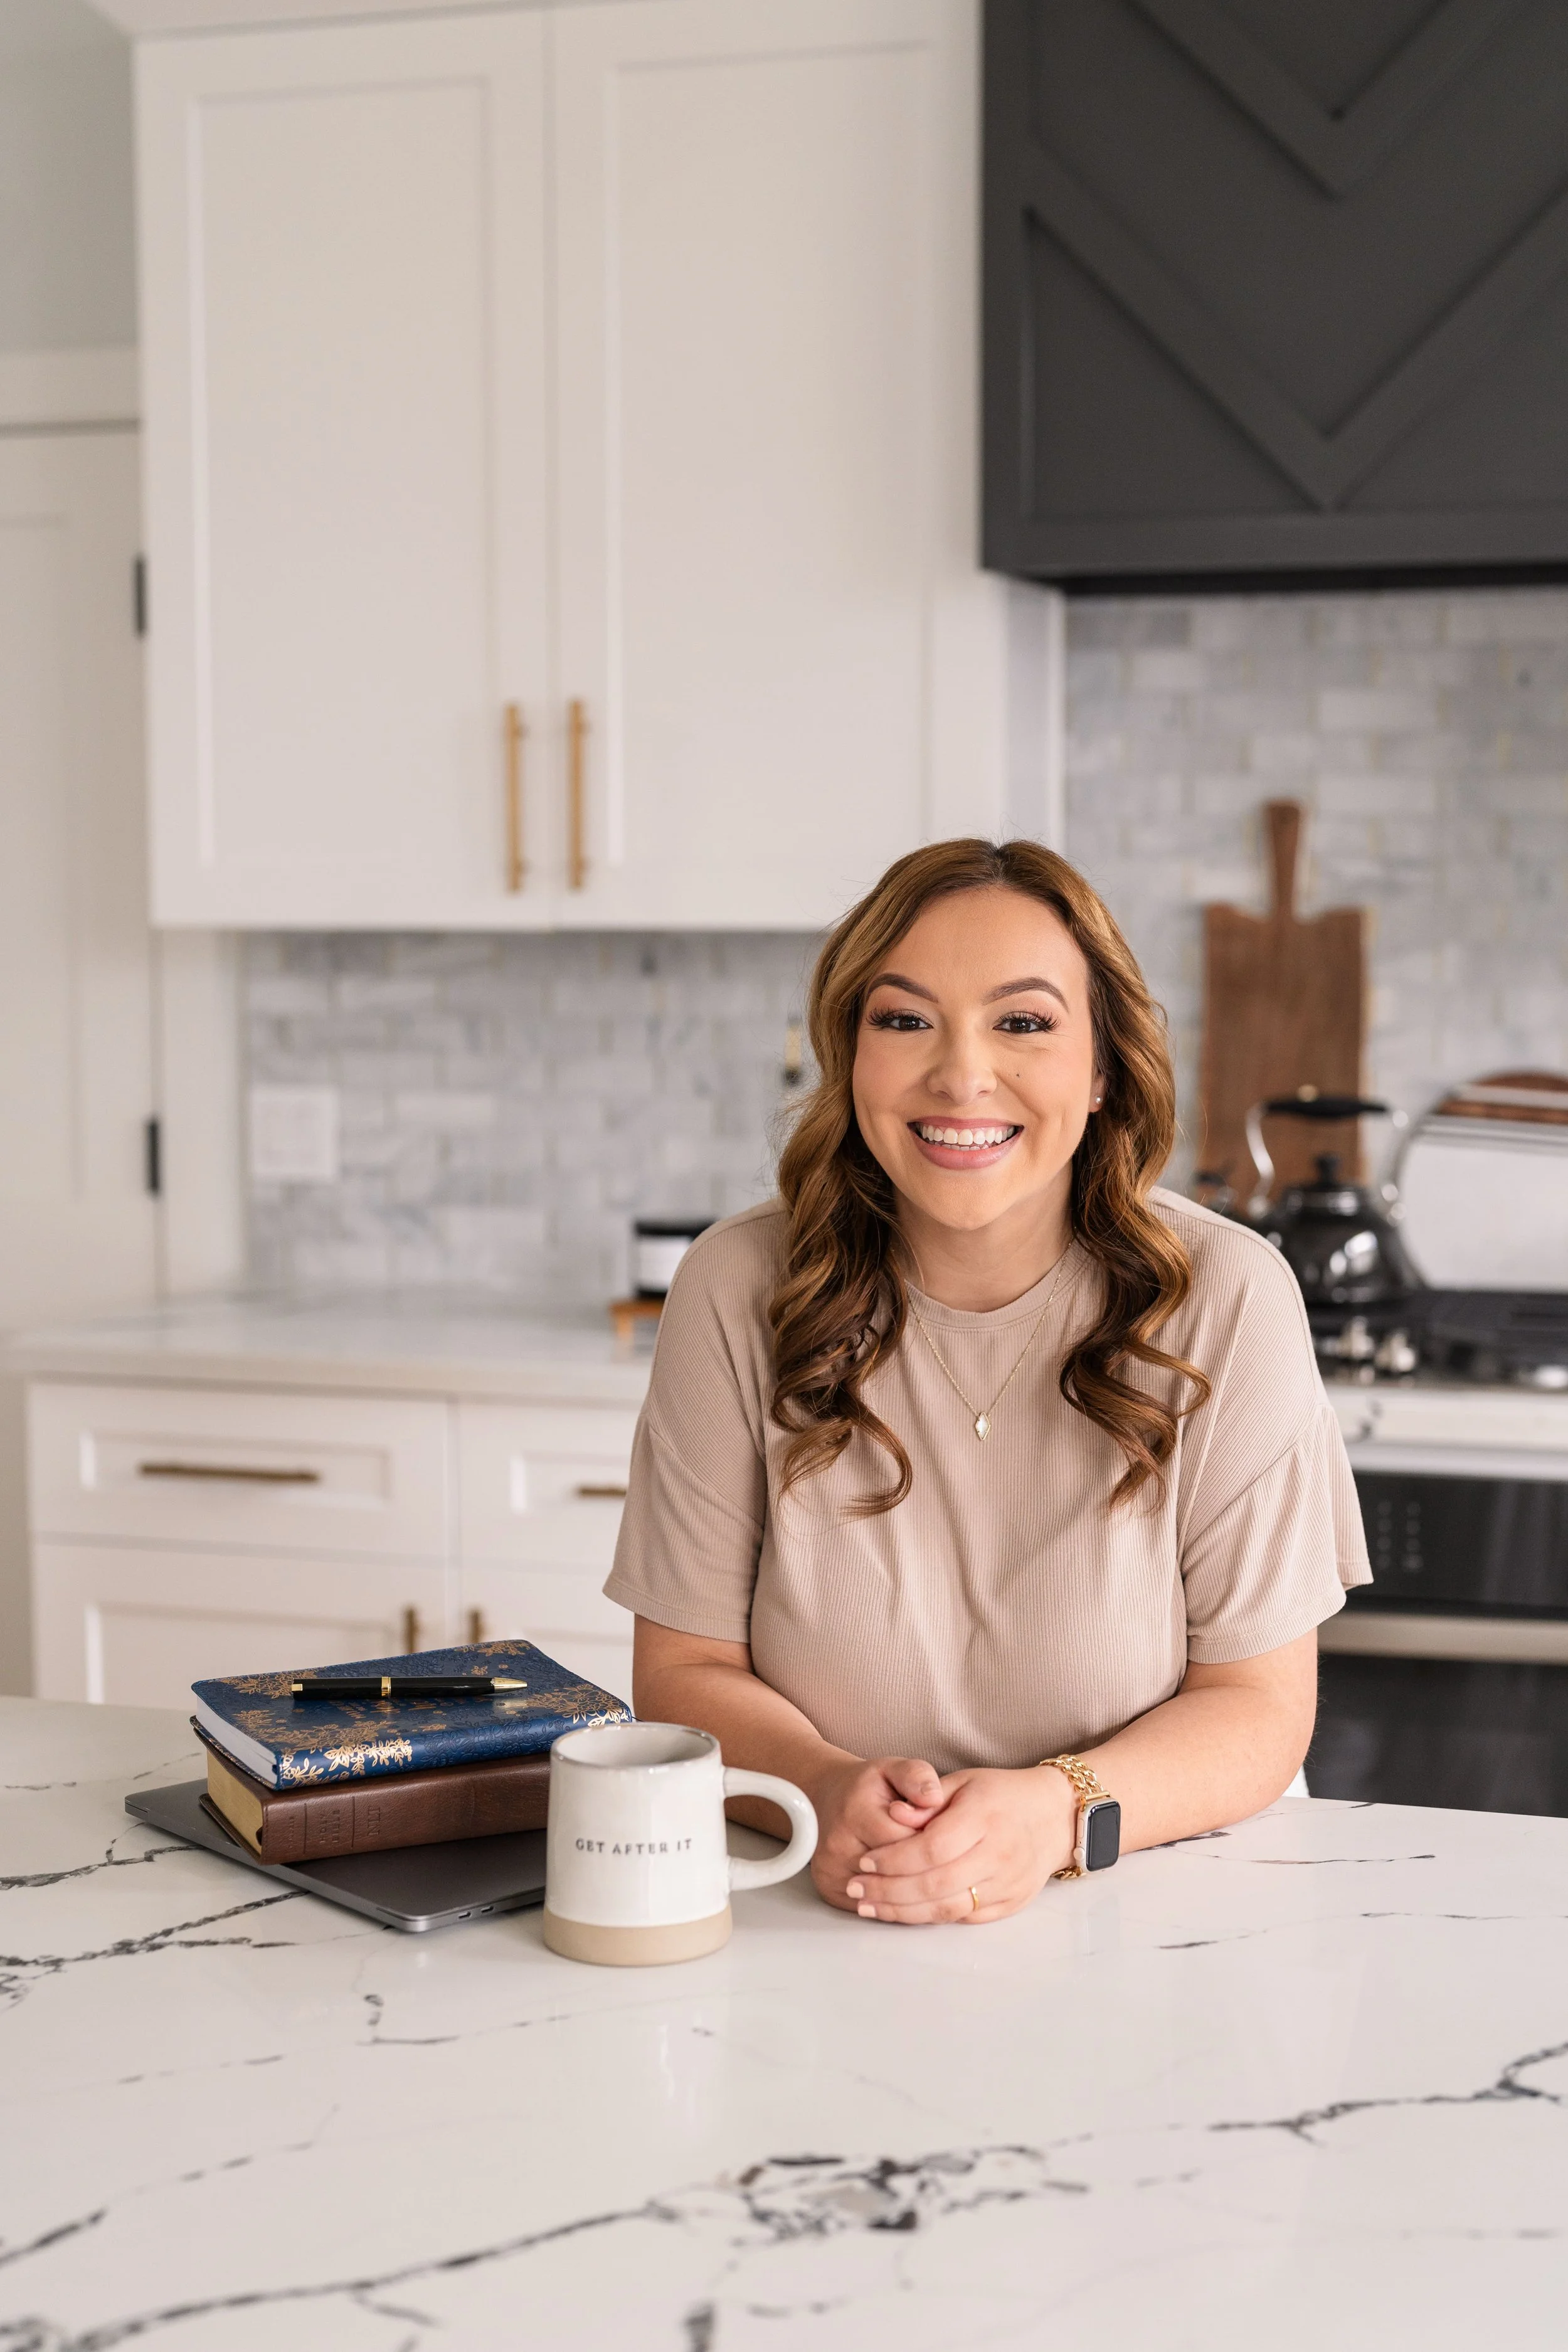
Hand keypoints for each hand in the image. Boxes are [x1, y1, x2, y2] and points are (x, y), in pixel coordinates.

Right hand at [808, 1755, 944, 1912]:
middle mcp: (836, 1845)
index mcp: (855, 1812)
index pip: (909, 1841)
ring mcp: (830, 1872)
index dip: (933, 1839)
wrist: (829, 1799)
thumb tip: (934, 1798)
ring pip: (887, 1893)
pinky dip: (892, 1899)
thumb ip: (918, 1777)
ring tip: (922, 1867)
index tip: (941, 1832)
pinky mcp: (830, 1891)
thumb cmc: (867, 1788)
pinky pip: (873, 1905)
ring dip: (909, 1885)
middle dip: (924, 1865)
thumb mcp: (894, 1770)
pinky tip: (902, 1882)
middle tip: (937, 1852)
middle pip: (898, 1871)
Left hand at [845, 1766, 1078, 1923]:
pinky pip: (964, 1917)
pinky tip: (904, 1912)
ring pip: (948, 1907)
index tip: (866, 1861)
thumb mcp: (963, 1782)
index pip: (932, 1846)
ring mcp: (1008, 1882)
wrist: (1053, 1816)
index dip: (894, 1858)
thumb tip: (892, 1814)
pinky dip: (931, 1917)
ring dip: (903, 1912)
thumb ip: (925, 1798)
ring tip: (870, 1907)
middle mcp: (999, 1852)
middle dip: (889, 1890)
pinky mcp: (1011, 1903)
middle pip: (936, 1883)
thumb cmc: (1001, 1795)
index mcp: (984, 1816)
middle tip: (858, 1890)